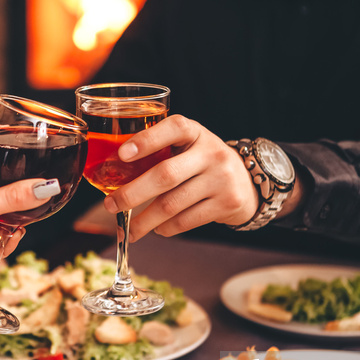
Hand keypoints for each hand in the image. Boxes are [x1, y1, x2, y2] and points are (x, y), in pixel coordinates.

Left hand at [103, 115, 259, 240]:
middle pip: (165, 174)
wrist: (248, 181)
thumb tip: (113, 175)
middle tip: (111, 206)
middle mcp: (211, 153)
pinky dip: (165, 228)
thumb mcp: (187, 147)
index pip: (173, 128)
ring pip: (172, 204)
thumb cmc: (202, 163)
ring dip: (144, 220)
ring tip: (129, 230)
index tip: (121, 154)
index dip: (147, 140)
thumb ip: (160, 152)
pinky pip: (186, 220)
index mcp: (195, 132)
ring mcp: (221, 179)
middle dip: (132, 194)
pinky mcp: (226, 203)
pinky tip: (157, 229)